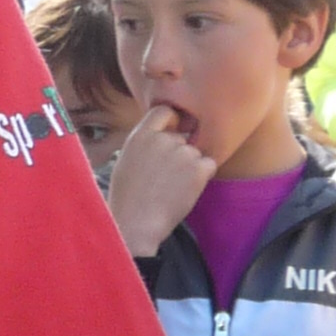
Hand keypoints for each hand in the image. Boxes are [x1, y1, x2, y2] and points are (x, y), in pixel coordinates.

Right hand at [108, 109, 214, 256]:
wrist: (135, 224)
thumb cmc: (127, 198)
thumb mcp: (126, 160)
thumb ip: (145, 143)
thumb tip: (164, 134)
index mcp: (140, 136)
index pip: (164, 111)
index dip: (171, 122)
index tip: (170, 135)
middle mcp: (162, 139)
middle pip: (182, 137)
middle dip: (179, 153)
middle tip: (166, 177)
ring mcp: (182, 153)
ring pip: (195, 153)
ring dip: (190, 167)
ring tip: (172, 188)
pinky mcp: (198, 169)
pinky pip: (209, 165)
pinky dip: (202, 177)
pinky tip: (184, 191)